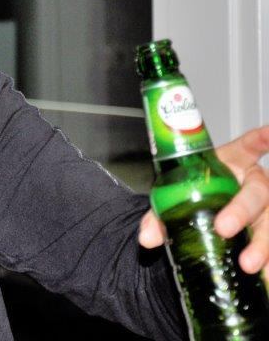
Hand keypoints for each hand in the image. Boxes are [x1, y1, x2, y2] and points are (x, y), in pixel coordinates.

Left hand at [138, 125, 268, 275]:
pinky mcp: (268, 227)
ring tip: (249, 265)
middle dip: (241, 212)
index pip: (250, 145)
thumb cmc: (196, 191)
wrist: (203, 204)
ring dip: (262, 245)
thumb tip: (147, 238)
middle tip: (224, 228)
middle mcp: (256, 183)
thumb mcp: (178, 196)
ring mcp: (267, 207)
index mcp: (235, 163)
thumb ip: (161, 213)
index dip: (262, 138)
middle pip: (257, 195)